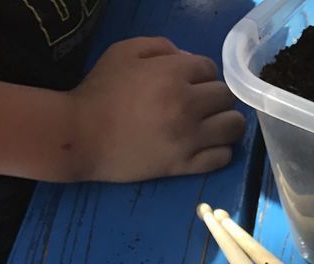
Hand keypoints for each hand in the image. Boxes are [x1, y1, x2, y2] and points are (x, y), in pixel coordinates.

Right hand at [69, 37, 246, 180]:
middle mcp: (187, 105)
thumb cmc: (100, 91)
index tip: (188, 83)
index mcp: (173, 74)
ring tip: (210, 124)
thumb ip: (161, 47)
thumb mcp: (125, 52)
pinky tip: (206, 145)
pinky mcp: (184, 166)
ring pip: (233, 127)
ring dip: (225, 122)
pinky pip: (223, 157)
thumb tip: (189, 60)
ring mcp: (188, 138)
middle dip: (214, 96)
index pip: (211, 69)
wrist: (80, 136)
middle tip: (199, 104)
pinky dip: (220, 149)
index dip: (200, 74)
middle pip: (226, 97)